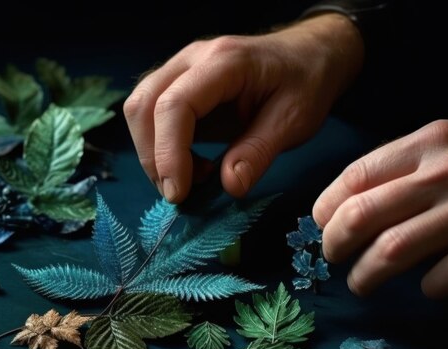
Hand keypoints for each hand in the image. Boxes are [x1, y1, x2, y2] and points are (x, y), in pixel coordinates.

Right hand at [123, 13, 363, 202]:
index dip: (169, 153)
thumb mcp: (294, 120)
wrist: (308, 56)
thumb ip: (259, 152)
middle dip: (153, 158)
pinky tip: (191, 166)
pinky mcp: (177, 87)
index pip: (174, 105)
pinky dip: (161, 149)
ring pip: (139, 111)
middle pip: (143, 106)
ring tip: (188, 180)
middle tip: (179, 194)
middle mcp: (191, 60)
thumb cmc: (305, 82)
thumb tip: (229, 187)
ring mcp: (179, 71)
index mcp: (223, 62)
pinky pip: (151, 117)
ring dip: (153, 155)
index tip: (179, 193)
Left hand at [313, 120, 447, 297]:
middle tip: (332, 257)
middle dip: (334, 244)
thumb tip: (337, 206)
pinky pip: (444, 276)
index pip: (354, 178)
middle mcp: (446, 172)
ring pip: (392, 251)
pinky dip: (428, 286)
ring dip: (365, 275)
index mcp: (429, 143)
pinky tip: (425, 287)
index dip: (326, 208)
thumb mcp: (444, 146)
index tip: (321, 225)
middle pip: (362, 216)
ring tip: (360, 283)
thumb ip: (398, 166)